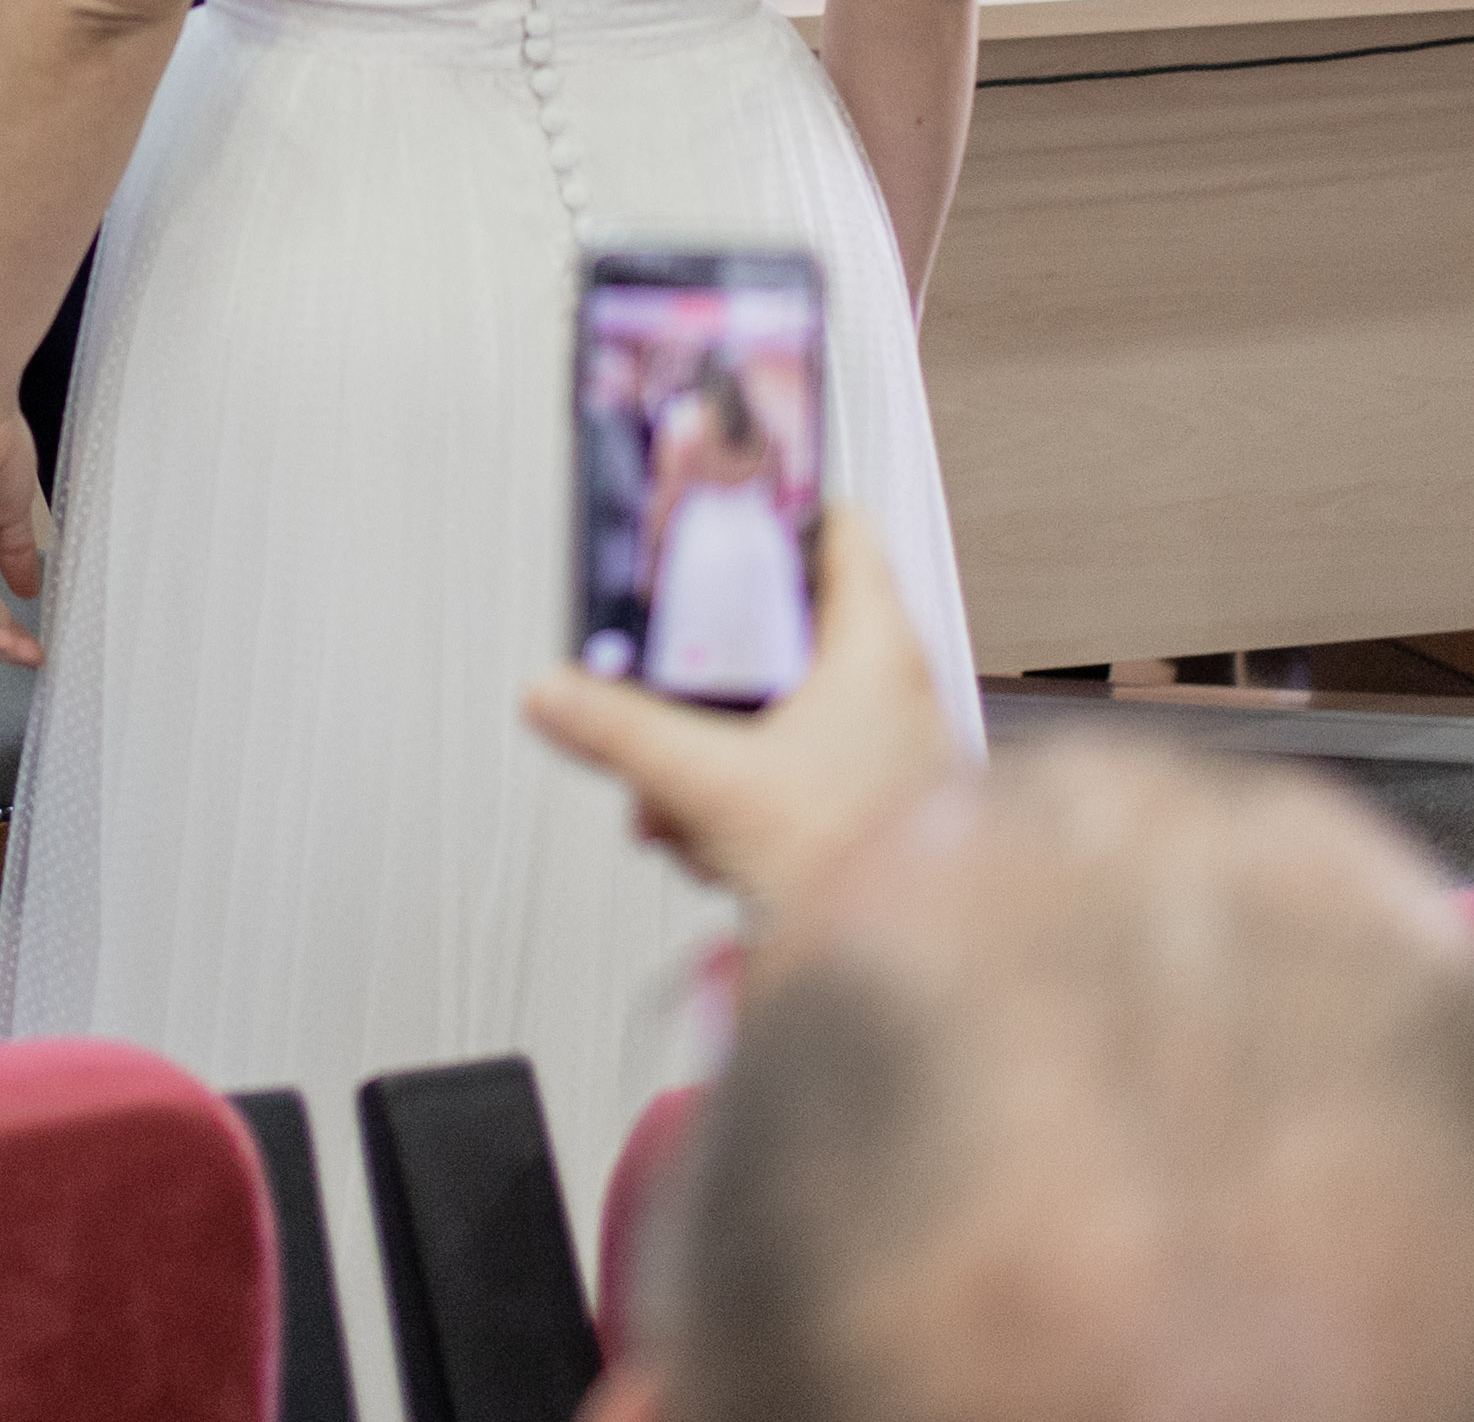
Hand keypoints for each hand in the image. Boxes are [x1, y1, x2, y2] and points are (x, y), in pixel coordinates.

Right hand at [520, 509, 951, 910]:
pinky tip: (700, 834)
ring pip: (781, 707)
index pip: (837, 528)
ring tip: (670, 789)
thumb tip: (556, 695)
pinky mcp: (870, 801)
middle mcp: (893, 686)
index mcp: (874, 648)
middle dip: (708, 665)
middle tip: (665, 672)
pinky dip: (738, 791)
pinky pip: (789, 767)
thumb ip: (621, 734)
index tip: (720, 513)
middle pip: (785, 626)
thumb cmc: (862, 864)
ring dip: (714, 745)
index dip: (773, 511)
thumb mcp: (711, 782)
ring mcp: (886, 746)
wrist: (917, 961)